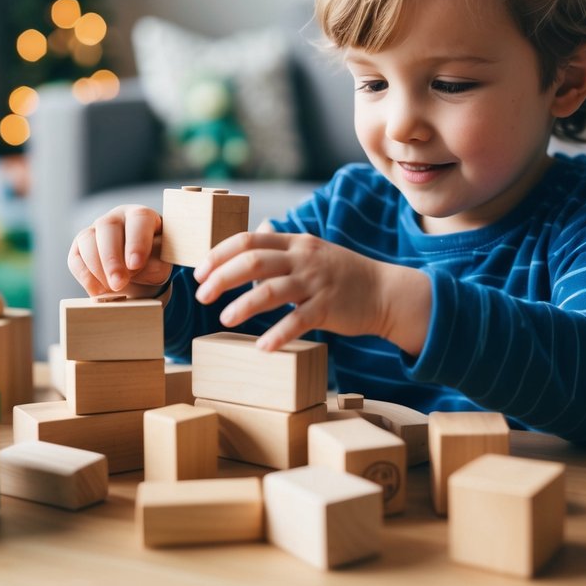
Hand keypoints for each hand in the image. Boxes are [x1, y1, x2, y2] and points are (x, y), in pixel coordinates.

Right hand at [68, 205, 171, 296]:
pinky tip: (97, 291)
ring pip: (88, 240)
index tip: (135, 265)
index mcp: (142, 215)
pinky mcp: (79, 247)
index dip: (136, 241)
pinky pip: (75, 258)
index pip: (139, 218)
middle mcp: (116, 218)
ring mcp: (95, 230)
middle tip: (119, 283)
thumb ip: (155, 264)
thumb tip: (134, 269)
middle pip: (108, 227)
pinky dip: (84, 276)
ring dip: (97, 268)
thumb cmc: (154, 261)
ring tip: (110, 289)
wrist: (140, 270)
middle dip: (112, 258)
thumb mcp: (162, 263)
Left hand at [192, 226, 430, 353]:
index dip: (219, 254)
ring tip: (224, 318)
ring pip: (271, 290)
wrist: (385, 292)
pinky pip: (298, 321)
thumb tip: (252, 237)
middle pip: (253, 261)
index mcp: (295, 243)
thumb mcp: (312, 250)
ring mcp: (316, 282)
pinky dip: (278, 334)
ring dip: (243, 304)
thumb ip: (281, 247)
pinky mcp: (328, 307)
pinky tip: (262, 347)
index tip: (199, 272)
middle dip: (221, 277)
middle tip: (201, 295)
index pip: (248, 240)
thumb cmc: (342, 274)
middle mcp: (303, 258)